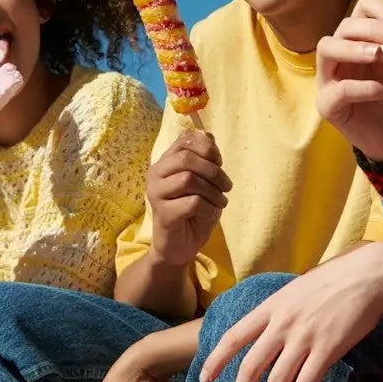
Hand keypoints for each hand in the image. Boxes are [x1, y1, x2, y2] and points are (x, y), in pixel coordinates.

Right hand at [146, 130, 230, 267]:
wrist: (179, 246)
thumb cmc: (192, 211)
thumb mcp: (203, 181)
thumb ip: (204, 159)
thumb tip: (209, 135)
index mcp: (165, 161)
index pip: (186, 139)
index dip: (208, 148)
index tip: (219, 163)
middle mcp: (156, 174)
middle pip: (187, 157)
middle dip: (213, 170)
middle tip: (226, 186)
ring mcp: (156, 193)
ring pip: (188, 179)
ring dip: (213, 191)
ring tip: (220, 201)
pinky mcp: (162, 213)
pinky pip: (192, 202)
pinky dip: (209, 207)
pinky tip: (210, 213)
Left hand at [199, 242, 382, 381]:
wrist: (367, 276)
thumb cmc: (334, 280)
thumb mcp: (295, 290)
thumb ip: (279, 311)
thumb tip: (268, 331)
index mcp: (272, 307)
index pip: (234, 336)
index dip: (217, 359)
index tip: (205, 379)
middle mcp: (282, 324)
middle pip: (251, 366)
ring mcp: (304, 338)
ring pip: (276, 381)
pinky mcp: (326, 350)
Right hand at [316, 0, 382, 162]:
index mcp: (361, 37)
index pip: (361, 7)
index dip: (380, 8)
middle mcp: (341, 53)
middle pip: (344, 26)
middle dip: (371, 28)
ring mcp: (330, 77)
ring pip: (327, 48)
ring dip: (354, 48)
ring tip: (379, 55)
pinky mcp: (327, 104)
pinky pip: (337, 89)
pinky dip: (362, 87)